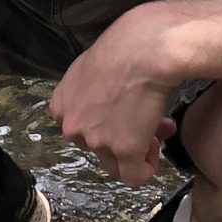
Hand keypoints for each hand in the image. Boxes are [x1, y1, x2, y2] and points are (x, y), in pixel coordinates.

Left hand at [50, 6, 184, 185]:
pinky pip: (133, 176)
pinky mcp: (123, 150)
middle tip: (148, 121)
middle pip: (97, 145)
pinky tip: (155, 155)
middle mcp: (72, 125)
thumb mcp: (92, 66)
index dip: (106, 123)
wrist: (145, 48)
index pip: (80, 127)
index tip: (125, 112)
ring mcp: (96, 140)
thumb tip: (110, 101)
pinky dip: (145, 170)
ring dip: (137, 149)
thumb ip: (91, 89)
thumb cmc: (126, 45)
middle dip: (124, 134)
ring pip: (115, 162)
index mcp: (61, 104)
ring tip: (159, 130)